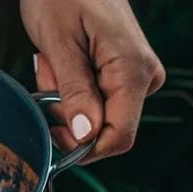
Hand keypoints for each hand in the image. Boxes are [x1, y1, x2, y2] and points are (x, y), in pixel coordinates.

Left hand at [21, 0, 164, 161]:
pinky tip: (61, 62)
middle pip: (104, 129)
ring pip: (95, 116)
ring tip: (53, 62)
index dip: (85, 148)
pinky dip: (70, 89)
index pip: (120, 137)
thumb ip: (74, 91)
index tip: (54, 135)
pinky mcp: (123, 74)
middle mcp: (143, 77)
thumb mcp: (60, 42)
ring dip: (64, 99)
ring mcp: (135, 76)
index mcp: (133, 70)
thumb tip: (86, 135)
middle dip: (67, 114)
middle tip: (48, 75)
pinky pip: (94, 100)